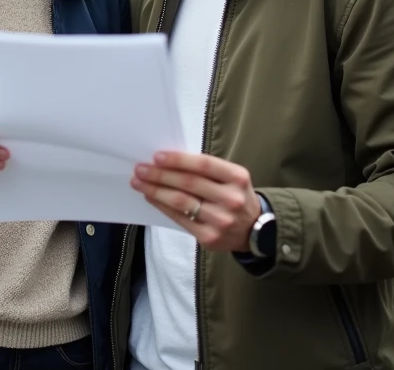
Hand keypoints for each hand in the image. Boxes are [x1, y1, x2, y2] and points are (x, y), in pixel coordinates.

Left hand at [131, 152, 261, 251]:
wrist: (255, 230)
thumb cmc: (235, 196)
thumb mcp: (232, 178)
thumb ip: (206, 170)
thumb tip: (168, 162)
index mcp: (237, 177)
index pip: (203, 164)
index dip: (178, 160)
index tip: (156, 156)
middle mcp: (231, 199)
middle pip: (189, 183)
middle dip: (160, 175)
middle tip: (141, 169)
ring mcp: (221, 220)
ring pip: (181, 202)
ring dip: (156, 190)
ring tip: (139, 182)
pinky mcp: (209, 237)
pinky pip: (180, 219)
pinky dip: (163, 207)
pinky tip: (152, 197)